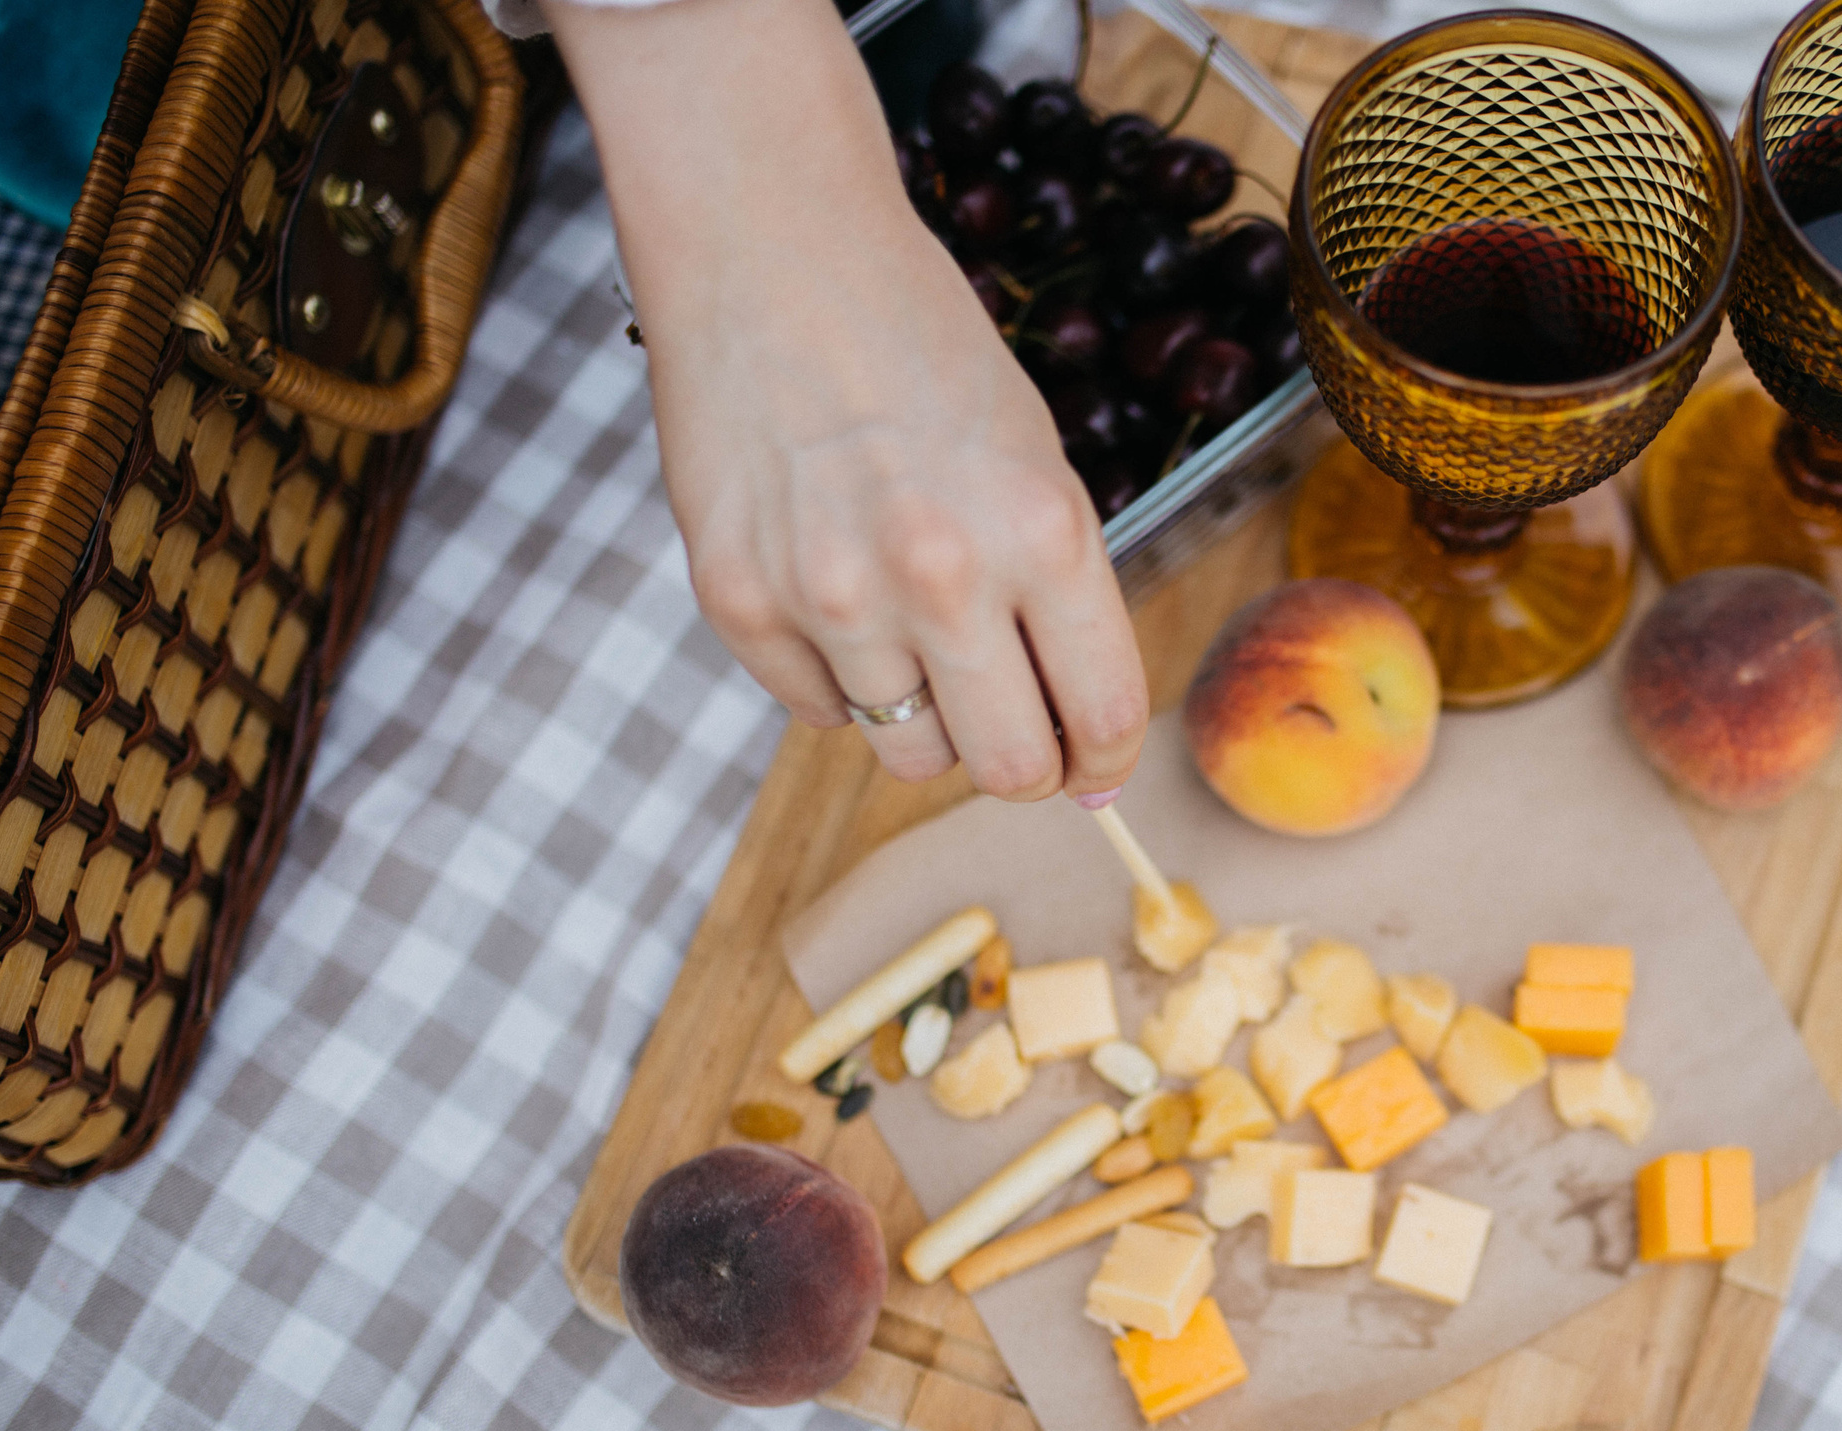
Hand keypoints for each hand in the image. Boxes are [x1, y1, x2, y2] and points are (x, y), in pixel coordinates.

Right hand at [545, 0, 1147, 802]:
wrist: (773, 250)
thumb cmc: (920, 347)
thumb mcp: (1033, 458)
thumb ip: (1062, 597)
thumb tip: (1079, 744)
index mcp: (1042, 531)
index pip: (1101, 718)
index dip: (1102, 763)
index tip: (1089, 768)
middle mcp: (941, 575)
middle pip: (1008, 769)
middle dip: (1022, 765)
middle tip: (1010, 729)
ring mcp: (832, 595)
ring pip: (906, 753)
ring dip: (923, 712)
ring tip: (908, 621)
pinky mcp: (739, 600)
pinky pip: (815, 709)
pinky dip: (836, 677)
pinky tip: (833, 587)